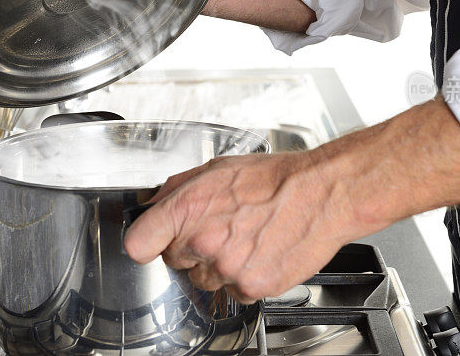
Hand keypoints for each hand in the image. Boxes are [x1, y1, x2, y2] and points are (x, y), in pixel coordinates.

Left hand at [123, 149, 364, 302]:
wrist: (321, 194)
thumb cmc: (275, 178)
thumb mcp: (217, 168)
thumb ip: (176, 189)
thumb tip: (153, 205)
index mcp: (188, 207)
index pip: (137, 243)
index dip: (147, 242)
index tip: (153, 242)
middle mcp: (203, 240)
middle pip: (174, 262)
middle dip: (190, 249)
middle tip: (220, 229)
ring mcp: (226, 268)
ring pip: (204, 280)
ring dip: (218, 265)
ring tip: (246, 238)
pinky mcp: (251, 287)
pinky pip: (234, 291)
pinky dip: (245, 278)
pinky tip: (260, 252)